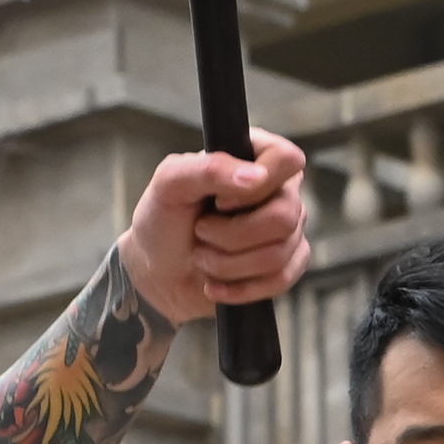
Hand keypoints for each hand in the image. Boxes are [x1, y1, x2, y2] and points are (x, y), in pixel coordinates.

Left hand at [119, 134, 312, 326]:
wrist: (156, 272)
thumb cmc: (162, 221)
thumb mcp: (170, 184)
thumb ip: (209, 168)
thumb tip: (256, 177)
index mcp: (256, 156)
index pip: (287, 160)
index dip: (255, 189)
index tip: (219, 202)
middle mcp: (279, 190)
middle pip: (285, 216)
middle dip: (231, 235)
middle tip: (201, 232)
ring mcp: (287, 229)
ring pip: (279, 253)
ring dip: (228, 264)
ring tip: (203, 257)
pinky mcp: (285, 265)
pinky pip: (281, 280)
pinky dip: (240, 288)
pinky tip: (216, 284)